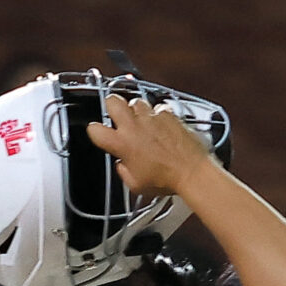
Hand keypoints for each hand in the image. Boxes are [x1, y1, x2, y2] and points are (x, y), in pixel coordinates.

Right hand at [82, 91, 216, 201]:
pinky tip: (159, 125)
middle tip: (115, 114)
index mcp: (122, 144)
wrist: (191, 171)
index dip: (94, 131)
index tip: (98, 133)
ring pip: (135, 101)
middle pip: (113, 100)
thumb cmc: (166, 179)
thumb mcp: (135, 184)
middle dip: (111, 105)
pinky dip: (156, 115)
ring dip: (135, 110)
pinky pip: (157, 108)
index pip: (95, 130)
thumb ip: (123, 169)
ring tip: (139, 121)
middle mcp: (134, 126)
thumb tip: (122, 163)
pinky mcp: (168, 113)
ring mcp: (152, 117)